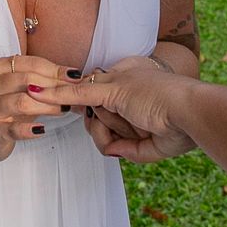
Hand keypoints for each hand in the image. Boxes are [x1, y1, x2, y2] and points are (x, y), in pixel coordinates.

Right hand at [0, 54, 77, 165]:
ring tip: (64, 109)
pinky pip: (13, 129)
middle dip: (55, 86)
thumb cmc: (4, 108)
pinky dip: (30, 130)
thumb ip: (38, 78)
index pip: (29, 63)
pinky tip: (42, 129)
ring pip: (22, 102)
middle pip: (27, 80)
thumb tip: (72, 75)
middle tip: (74, 94)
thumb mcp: (16, 88)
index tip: (75, 77)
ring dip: (48, 106)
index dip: (54, 69)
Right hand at [37, 62, 197, 162]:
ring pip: (98, 133)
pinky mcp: (137, 147)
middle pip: (90, 113)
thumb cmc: (155, 92)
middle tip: (107, 110)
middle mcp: (126, 101)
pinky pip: (111, 150)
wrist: (187, 116)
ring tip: (130, 124)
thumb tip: (39, 91)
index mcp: (122, 76)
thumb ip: (76, 92)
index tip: (61, 98)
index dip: (75, 95)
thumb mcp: (110, 86)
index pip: (86, 87)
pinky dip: (116, 145)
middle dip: (96, 115)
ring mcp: (131, 125)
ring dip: (108, 130)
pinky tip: (128, 140)